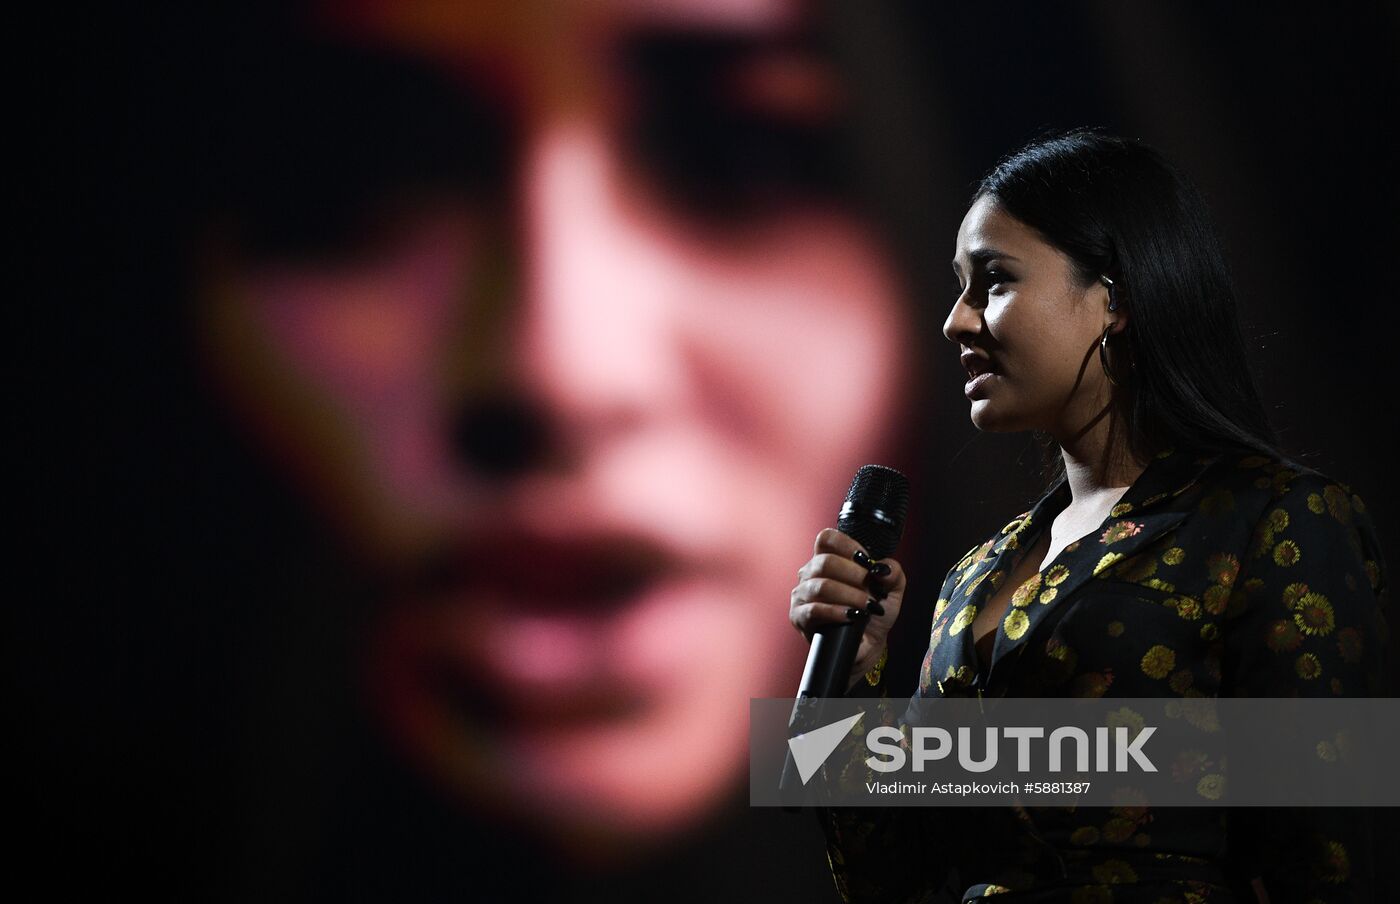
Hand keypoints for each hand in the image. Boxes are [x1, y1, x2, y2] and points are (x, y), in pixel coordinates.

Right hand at [789, 527, 906, 691]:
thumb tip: (882, 568)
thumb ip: (893, 573)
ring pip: (821, 586)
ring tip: (866, 607)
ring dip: (849, 596)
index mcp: (828, 560)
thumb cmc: (874, 613)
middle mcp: (810, 574)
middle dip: (854, 575)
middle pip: (825, 561)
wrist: (866, 645)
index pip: (826, 539)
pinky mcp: (799, 616)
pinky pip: (814, 609)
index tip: (866, 562)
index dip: (847, 546)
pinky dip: (837, 612)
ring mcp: (802, 594)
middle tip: (870, 590)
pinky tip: (852, 616)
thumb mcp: (891, 591)